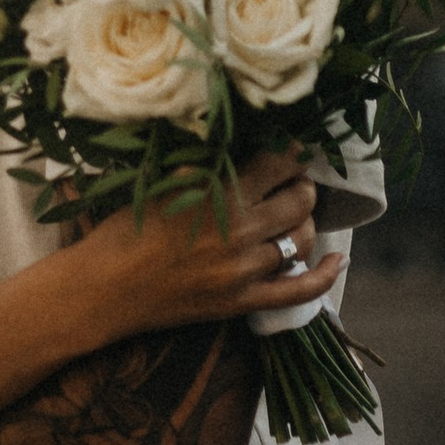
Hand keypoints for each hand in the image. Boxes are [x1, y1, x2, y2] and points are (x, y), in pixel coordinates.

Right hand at [66, 151, 323, 337]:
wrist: (104, 288)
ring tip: (294, 212)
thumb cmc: (126, 229)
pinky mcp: (242, 302)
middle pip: (298, 199)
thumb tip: (242, 142)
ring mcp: (245, 270)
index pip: (278, 162)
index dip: (290, 150)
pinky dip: (324, 277)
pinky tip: (339, 260)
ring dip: (304, 222)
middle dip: (301, 184)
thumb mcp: (165, 182)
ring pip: (300, 240)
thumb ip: (206, 164)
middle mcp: (240, 230)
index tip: (291, 145)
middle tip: (291, 179)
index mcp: (219, 193)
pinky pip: (298, 292)